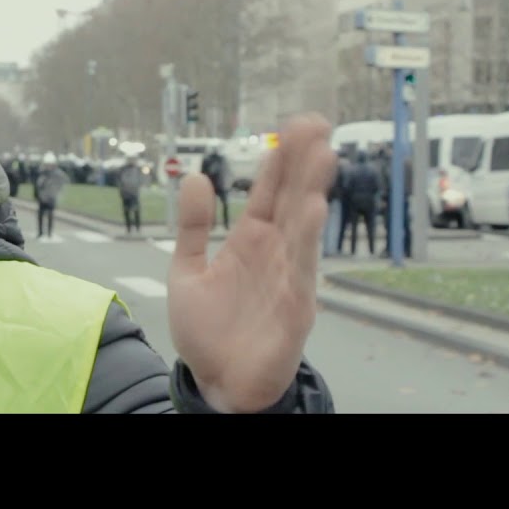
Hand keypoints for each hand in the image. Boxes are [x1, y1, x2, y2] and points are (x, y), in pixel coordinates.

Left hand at [166, 113, 336, 412]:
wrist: (216, 384)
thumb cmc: (208, 332)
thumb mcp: (186, 271)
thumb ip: (191, 227)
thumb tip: (195, 177)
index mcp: (251, 241)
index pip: (270, 192)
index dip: (281, 159)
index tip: (292, 126)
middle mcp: (275, 255)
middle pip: (293, 200)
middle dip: (304, 163)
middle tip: (316, 124)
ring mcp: (288, 280)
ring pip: (303, 229)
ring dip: (313, 192)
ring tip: (322, 156)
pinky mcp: (293, 310)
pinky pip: (302, 272)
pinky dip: (307, 243)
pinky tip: (313, 213)